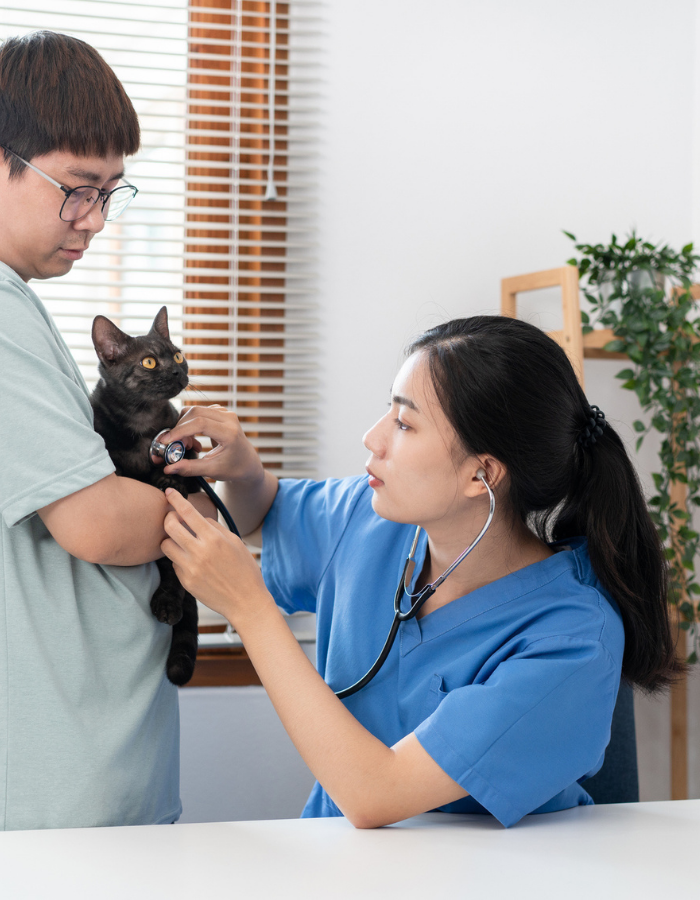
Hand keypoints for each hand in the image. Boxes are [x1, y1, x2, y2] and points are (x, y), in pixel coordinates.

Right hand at [155, 405, 262, 483]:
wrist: (247, 462)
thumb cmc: (233, 468)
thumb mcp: (212, 471)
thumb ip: (190, 468)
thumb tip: (168, 468)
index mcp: (230, 433)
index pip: (200, 423)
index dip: (180, 430)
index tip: (166, 441)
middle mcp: (229, 418)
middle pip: (195, 412)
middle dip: (179, 428)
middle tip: (174, 445)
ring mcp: (225, 413)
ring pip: (195, 410)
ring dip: (184, 426)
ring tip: (188, 445)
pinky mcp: (220, 412)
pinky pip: (198, 412)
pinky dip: (190, 424)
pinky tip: (194, 440)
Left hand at [161, 487, 272, 624]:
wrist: (246, 601)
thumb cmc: (244, 569)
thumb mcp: (235, 542)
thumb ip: (215, 528)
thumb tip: (198, 518)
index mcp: (214, 538)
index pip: (188, 512)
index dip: (175, 499)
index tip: (168, 492)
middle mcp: (199, 552)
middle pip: (169, 526)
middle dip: (167, 518)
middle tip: (172, 518)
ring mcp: (190, 568)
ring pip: (165, 545)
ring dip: (170, 540)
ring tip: (181, 542)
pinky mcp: (185, 582)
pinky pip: (174, 563)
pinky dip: (180, 559)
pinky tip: (192, 563)